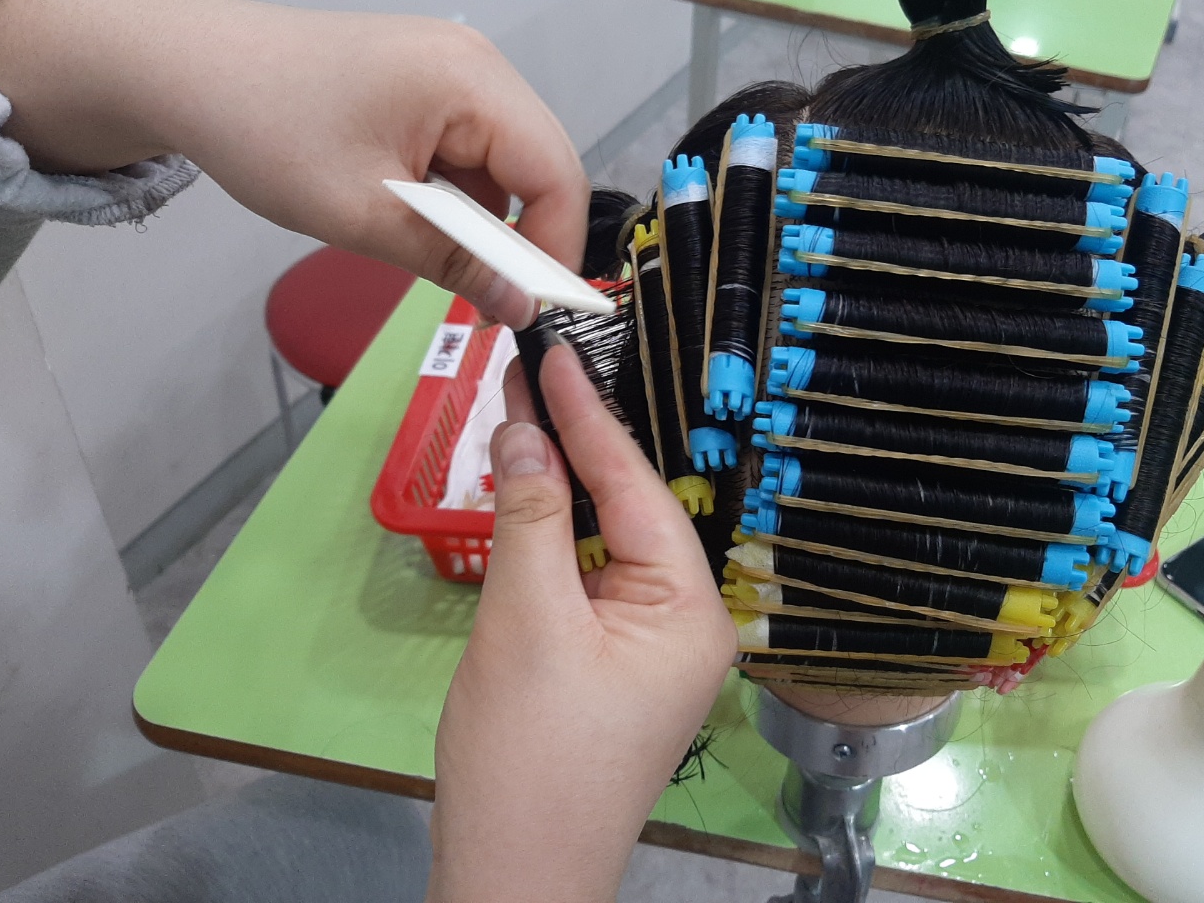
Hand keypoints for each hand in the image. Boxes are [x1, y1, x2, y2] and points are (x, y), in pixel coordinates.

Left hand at [0, 0, 588, 327]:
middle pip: (541, 164)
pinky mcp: (427, 79)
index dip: (556, 248)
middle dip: (523, 236)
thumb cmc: (268, 136)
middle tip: (486, 298)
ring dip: (483, 218)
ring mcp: (453, 66)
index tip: (527, 311)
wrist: (182, 67)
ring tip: (434, 256)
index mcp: (472, 81)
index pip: (557, 174)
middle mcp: (479, 63)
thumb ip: (454, 263)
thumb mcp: (363, 215)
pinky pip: (471, 146)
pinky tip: (411, 216)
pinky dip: (456, 193)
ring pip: (506, 161)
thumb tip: (523, 311)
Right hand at [427, 345, 735, 902]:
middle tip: (525, 374)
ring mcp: (651, 644)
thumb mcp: (525, 621)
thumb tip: (526, 431)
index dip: (590, 416)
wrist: (511, 875)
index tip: (557, 353)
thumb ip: (529, 517)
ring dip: (557, 484)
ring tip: (516, 416)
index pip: (636, 486)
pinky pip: (588, 577)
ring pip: (604, 539)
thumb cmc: (529, 756)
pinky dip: (551, 535)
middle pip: (627, 506)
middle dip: (573, 443)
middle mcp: (686, 619)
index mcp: (691, 607)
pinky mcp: (614, 662)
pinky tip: (521, 492)